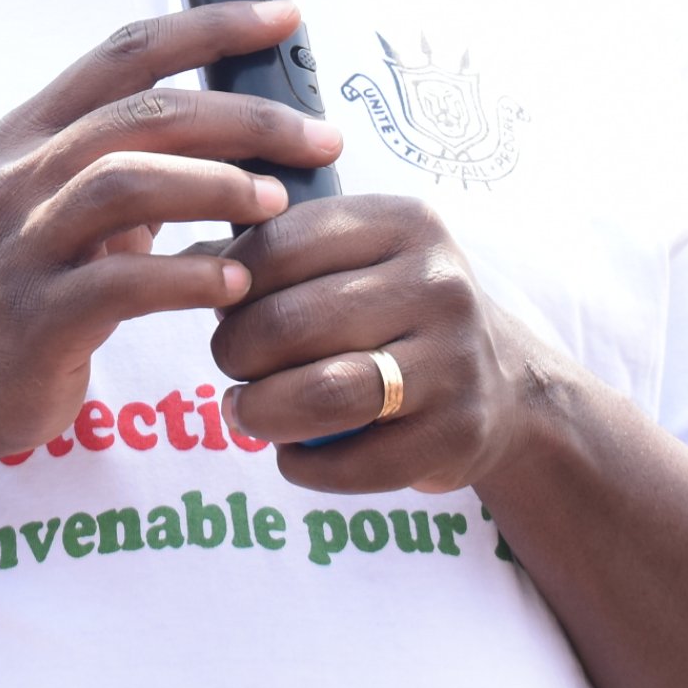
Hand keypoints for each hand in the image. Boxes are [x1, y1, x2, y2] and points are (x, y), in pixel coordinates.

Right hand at [0, 0, 346, 468]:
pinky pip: (121, 282)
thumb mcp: (72, 201)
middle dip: (244, 117)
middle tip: (319, 138)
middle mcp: (22, 173)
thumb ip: (135, 157)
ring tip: (278, 203)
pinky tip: (236, 283)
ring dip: (216, 187)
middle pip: (143, 112)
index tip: (284, 18)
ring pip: (125, 182)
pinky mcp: (38, 315)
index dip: (210, 27)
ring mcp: (24, 242)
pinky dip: (188, 277)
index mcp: (33, 129)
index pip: (128, 51)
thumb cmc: (39, 281)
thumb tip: (246, 123)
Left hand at [209, 195, 529, 494]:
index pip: (280, 243)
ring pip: (323, 394)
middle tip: (228, 366)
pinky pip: (357, 462)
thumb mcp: (355, 257)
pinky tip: (291, 455)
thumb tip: (181, 263)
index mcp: (403, 222)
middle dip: (236, 353)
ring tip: (243, 412)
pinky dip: (305, 466)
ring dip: (261, 412)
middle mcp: (437, 282)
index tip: (222, 308)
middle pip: (291, 322)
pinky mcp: (459, 431)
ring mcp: (455, 358)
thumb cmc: (396, 310)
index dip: (229, 283)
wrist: (505, 381)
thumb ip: (274, 252)